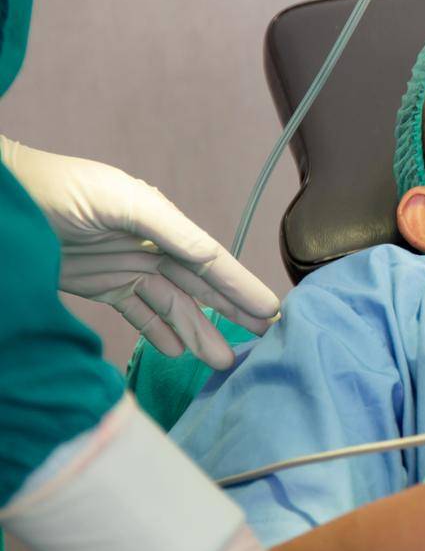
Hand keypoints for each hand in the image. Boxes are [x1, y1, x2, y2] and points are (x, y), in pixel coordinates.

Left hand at [0, 138, 278, 367]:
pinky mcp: (100, 284)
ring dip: (196, 330)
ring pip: (171, 305)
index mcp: (162, 222)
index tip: (271, 311)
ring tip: (221, 359)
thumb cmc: (62, 191)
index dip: (240, 287)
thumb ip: (171, 231)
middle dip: (230, 311)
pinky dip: (156, 331)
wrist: (4, 200)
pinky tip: (176, 351)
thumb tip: (213, 258)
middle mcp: (151, 246)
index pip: (211, 261)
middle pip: (198, 286)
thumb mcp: (123, 202)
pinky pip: (137, 311)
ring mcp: (126, 266)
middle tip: (263, 337)